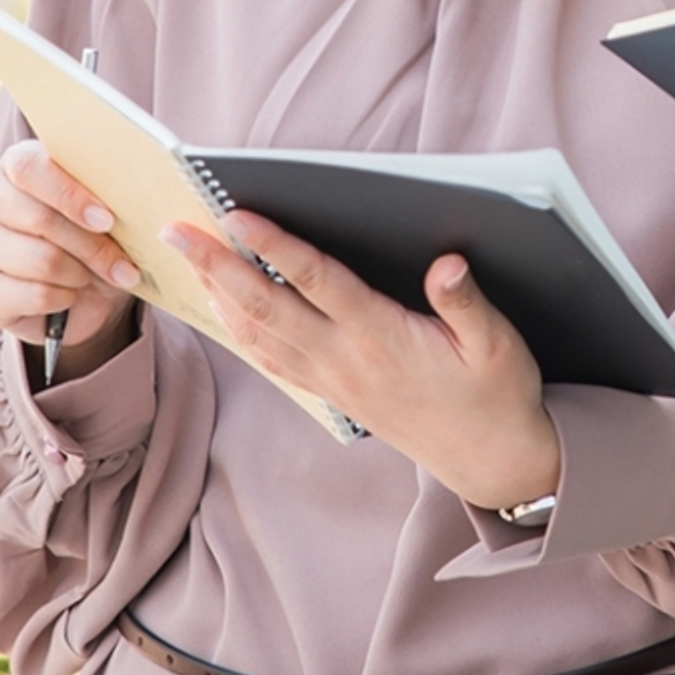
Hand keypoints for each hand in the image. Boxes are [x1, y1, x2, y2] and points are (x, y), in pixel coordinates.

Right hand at [0, 140, 140, 385]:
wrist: (77, 291)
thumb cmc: (91, 236)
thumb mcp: (104, 211)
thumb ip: (111, 196)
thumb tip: (141, 204)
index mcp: (15, 164)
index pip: (30, 168)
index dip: (71, 194)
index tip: (107, 220)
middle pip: (42, 219)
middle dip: (92, 246)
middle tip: (122, 265)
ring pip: (42, 260)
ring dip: (80, 274)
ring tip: (89, 276)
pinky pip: (35, 294)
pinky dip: (64, 298)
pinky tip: (68, 294)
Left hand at [167, 214, 561, 513]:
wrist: (489, 459)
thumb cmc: (496, 393)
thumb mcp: (499, 345)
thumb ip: (467, 303)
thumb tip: (448, 263)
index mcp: (385, 338)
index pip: (319, 283)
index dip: (276, 247)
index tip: (237, 215)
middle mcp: (347, 360)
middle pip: (267, 307)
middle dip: (218, 266)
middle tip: (175, 229)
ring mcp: (333, 380)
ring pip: (259, 334)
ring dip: (217, 293)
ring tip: (185, 255)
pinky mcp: (331, 394)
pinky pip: (271, 360)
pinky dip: (237, 330)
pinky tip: (220, 306)